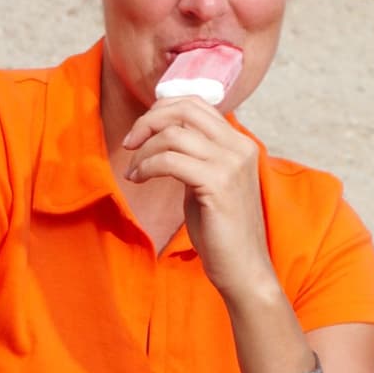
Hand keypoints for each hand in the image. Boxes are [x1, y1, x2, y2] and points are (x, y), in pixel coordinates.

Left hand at [119, 93, 276, 301]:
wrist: (243, 269)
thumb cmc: (221, 231)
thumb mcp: (209, 182)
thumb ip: (195, 156)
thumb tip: (165, 134)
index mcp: (239, 143)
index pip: (196, 104)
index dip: (162, 109)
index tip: (141, 131)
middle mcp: (239, 147)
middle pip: (184, 110)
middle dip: (148, 121)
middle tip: (130, 143)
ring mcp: (231, 164)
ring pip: (173, 134)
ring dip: (144, 150)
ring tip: (134, 172)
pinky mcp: (218, 184)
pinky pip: (170, 161)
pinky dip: (147, 167)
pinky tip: (138, 179)